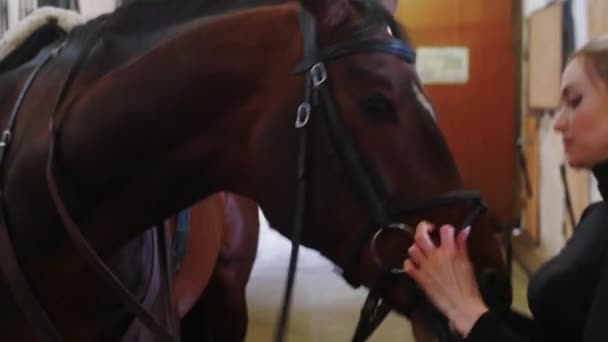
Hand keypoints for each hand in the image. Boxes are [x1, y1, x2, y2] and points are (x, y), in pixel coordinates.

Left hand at [403, 221, 487, 336]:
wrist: (462, 306)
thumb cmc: (467, 286)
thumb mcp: (467, 263)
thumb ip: (462, 245)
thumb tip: (464, 230)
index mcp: (449, 251)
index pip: (445, 229)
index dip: (447, 228)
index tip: (447, 232)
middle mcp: (434, 256)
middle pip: (420, 235)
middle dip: (422, 227)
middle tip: (428, 229)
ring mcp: (424, 267)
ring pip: (412, 249)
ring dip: (416, 247)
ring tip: (423, 249)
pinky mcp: (419, 278)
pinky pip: (408, 266)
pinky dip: (410, 263)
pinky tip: (416, 264)